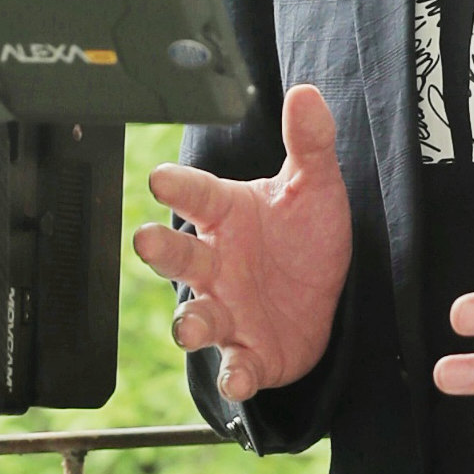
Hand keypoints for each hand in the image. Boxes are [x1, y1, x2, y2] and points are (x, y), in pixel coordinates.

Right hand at [131, 83, 352, 401]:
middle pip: (180, 256)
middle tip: (146, 241)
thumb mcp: (316, 186)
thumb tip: (306, 93)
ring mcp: (227, 309)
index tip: (160, 178)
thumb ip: (309, 143)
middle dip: (161, 251)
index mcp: (226, 215)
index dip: (177, 186)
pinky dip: (233, 375)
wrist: (327, 301)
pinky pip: (235, 365)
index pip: (196, 194)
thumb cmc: (304, 237)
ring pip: (197, 315)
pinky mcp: (248, 352)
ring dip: (190, 323)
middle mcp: (216, 263)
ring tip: (189, 326)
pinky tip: (236, 379)